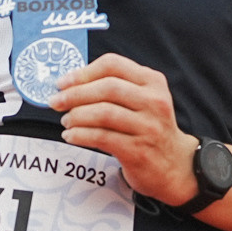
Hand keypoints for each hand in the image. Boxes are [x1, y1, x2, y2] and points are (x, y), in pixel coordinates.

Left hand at [49, 52, 197, 204]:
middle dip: (75, 94)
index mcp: (153, 82)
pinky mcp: (138, 150)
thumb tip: (72, 84)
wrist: (176, 165)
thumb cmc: (150, 128)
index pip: (113, 65)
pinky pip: (102, 137)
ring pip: (104, 113)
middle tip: (55, 101)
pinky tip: (71, 136)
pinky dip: (81, 135)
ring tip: (65, 120)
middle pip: (107, 87)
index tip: (63, 82)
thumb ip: (117, 87)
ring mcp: (148, 126)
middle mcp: (153, 101)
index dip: (84, 72)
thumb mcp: (145, 99)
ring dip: (76, 116)